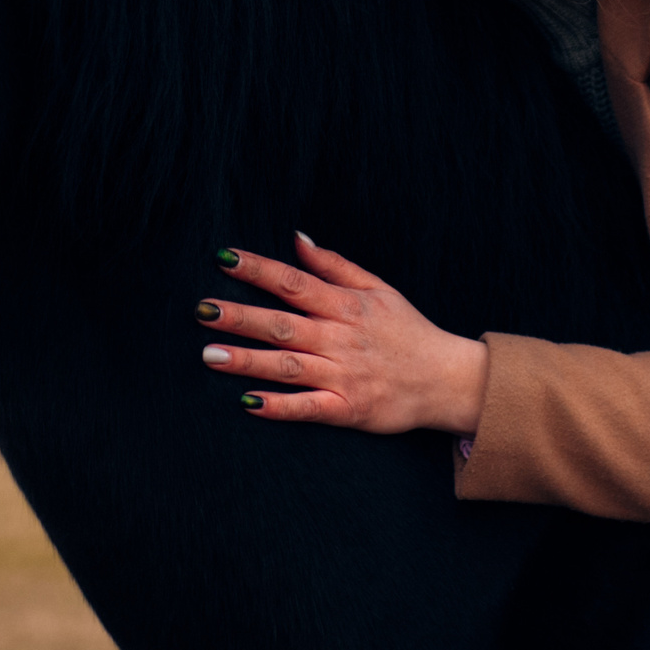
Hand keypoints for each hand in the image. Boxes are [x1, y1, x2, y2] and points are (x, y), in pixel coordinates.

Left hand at [198, 235, 486, 434]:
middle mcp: (340, 338)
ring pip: (288, 366)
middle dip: (241, 316)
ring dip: (248, 360)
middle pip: (283, 324)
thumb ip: (334, 266)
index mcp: (346, 306)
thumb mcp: (378, 289)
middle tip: (202, 310)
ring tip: (209, 355)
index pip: (294, 282)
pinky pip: (309, 408)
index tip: (224, 258)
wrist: (447, 380)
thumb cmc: (408, 331)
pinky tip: (249, 403)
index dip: (259, 269)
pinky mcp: (348, 410)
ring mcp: (343, 376)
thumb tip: (297, 239)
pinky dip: (280, 406)